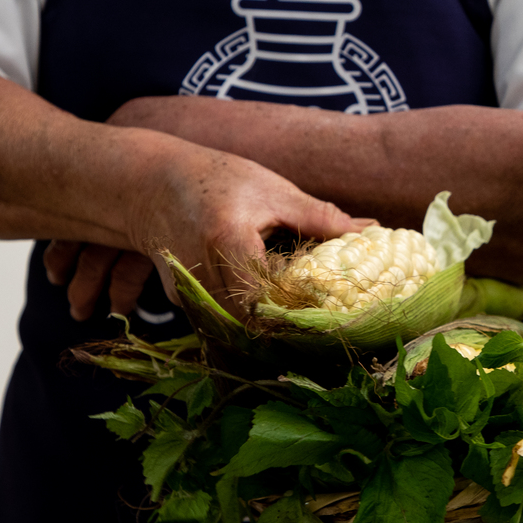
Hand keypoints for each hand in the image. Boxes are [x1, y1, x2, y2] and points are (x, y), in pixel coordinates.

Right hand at [52, 145, 367, 319]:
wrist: (149, 185)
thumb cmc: (217, 180)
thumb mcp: (272, 191)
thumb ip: (319, 217)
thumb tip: (372, 230)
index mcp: (228, 239)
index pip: (268, 293)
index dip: (299, 312)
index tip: (335, 321)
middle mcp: (203, 272)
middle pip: (251, 323)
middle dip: (289, 334)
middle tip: (329, 343)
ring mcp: (188, 292)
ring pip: (234, 331)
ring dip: (267, 336)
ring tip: (306, 342)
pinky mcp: (182, 302)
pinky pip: (220, 324)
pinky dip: (246, 328)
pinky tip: (274, 329)